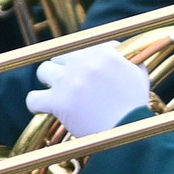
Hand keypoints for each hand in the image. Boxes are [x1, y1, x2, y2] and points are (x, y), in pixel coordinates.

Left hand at [26, 45, 151, 138]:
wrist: (128, 128)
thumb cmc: (135, 104)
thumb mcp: (139, 74)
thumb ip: (129, 59)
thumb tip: (121, 54)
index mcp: (103, 52)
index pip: (85, 45)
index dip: (84, 58)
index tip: (86, 68)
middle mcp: (83, 62)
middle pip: (61, 56)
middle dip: (64, 68)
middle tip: (68, 82)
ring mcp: (68, 81)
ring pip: (43, 71)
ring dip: (48, 80)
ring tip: (54, 92)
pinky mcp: (57, 102)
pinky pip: (33, 98)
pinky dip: (36, 103)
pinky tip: (41, 108)